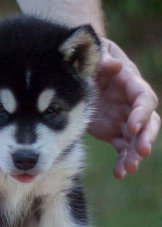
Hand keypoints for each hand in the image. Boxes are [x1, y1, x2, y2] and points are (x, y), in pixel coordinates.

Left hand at [88, 39, 159, 177]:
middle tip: (141, 152)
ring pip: (136, 139)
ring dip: (134, 154)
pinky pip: (122, 147)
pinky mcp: (114, 131)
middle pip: (148, 122)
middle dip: (146, 137)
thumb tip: (114, 65)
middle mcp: (131, 103)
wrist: (79, 70)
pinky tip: (119, 174)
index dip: (141, 113)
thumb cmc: (89, 56)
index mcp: (130, 83)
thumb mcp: (93, 53)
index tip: (132, 126)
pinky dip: (122, 160)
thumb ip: (101, 59)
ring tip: (128, 169)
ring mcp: (124, 119)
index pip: (143, 99)